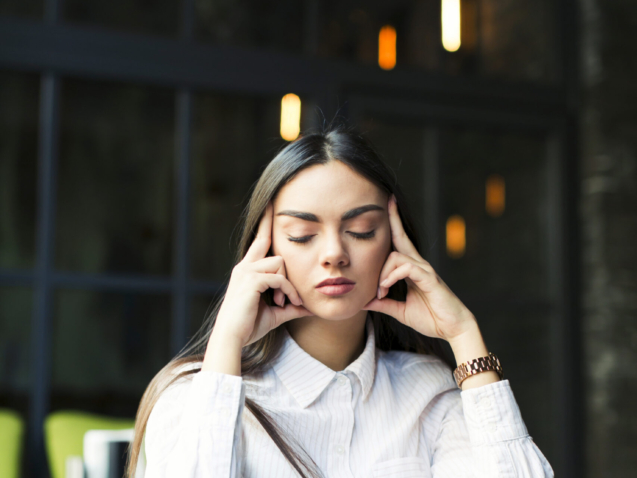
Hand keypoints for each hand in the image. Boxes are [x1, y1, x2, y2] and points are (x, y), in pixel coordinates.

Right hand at [213, 202, 310, 346]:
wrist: (231, 339)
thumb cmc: (249, 327)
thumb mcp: (275, 314)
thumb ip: (291, 306)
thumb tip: (310, 307)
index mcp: (247, 270)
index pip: (259, 241)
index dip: (265, 223)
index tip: (271, 204)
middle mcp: (244, 266)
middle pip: (266, 240)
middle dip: (270, 223)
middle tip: (277, 213)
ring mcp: (246, 272)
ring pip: (279, 262)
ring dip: (288, 283)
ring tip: (287, 302)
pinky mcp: (251, 281)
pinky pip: (279, 278)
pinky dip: (288, 291)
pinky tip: (288, 303)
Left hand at [362, 195, 476, 342]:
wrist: (451, 329)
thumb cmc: (430, 318)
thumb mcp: (400, 310)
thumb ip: (383, 304)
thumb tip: (364, 301)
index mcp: (412, 270)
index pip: (399, 243)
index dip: (393, 225)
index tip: (385, 208)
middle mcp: (419, 265)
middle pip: (401, 237)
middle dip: (393, 218)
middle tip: (386, 200)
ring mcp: (425, 270)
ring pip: (396, 257)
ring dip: (382, 273)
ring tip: (379, 292)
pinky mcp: (429, 278)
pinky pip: (406, 269)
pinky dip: (392, 276)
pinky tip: (385, 287)